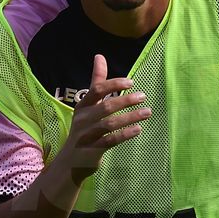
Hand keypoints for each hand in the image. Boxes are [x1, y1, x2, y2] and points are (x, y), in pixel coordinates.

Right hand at [58, 54, 150, 181]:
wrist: (71, 161)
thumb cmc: (84, 128)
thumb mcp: (88, 105)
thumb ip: (97, 82)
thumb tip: (99, 56)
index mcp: (83, 106)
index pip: (96, 90)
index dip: (113, 84)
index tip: (130, 82)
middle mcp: (83, 119)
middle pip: (106, 107)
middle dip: (125, 100)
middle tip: (143, 96)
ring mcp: (87, 135)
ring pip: (110, 124)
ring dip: (130, 117)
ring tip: (147, 112)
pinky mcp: (93, 150)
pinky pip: (111, 141)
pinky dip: (125, 134)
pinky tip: (138, 129)